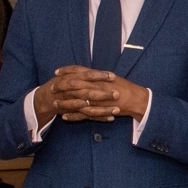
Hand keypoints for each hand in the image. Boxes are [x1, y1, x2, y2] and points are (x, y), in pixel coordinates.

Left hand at [31, 65, 148, 125]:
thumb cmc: (125, 87)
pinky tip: (64, 117)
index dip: (67, 71)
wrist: (135, 99)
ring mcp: (96, 99)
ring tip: (54, 104)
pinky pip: (83, 114)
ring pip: (76, 100)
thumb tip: (88, 74)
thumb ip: (97, 76)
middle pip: (74, 85)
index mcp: (98, 76)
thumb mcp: (110, 77)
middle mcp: (95, 86)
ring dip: (64, 102)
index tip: (57, 72)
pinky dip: (73, 116)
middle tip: (51, 87)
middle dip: (61, 86)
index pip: (79, 71)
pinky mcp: (99, 110)